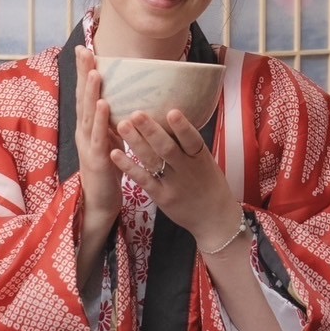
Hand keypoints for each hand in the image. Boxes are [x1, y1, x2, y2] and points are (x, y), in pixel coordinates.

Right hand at [74, 47, 122, 238]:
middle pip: (82, 97)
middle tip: (84, 50)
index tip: (85, 48)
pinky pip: (98, 136)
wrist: (100, 200)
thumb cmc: (108, 167)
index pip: (85, 93)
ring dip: (91, 92)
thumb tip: (121, 95)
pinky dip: (101, 119)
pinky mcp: (96, 158)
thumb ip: (111, 118)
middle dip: (82, 73)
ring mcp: (87, 144)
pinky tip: (105, 104)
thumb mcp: (109, 137)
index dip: (83, 70)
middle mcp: (83, 130)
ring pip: (88, 113)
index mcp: (87, 125)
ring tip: (94, 71)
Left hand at [110, 109, 240, 249]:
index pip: (192, 140)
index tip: (172, 111)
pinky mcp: (161, 197)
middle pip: (167, 148)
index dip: (183, 127)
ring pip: (152, 161)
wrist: (214, 218)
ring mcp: (172, 184)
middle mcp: (186, 169)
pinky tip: (115, 153)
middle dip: (151, 130)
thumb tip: (172, 115)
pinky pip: (143, 179)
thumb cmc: (210, 185)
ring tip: (122, 125)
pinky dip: (129, 167)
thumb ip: (190, 145)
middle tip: (136, 113)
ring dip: (136, 143)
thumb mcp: (206, 162)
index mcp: (200, 158)